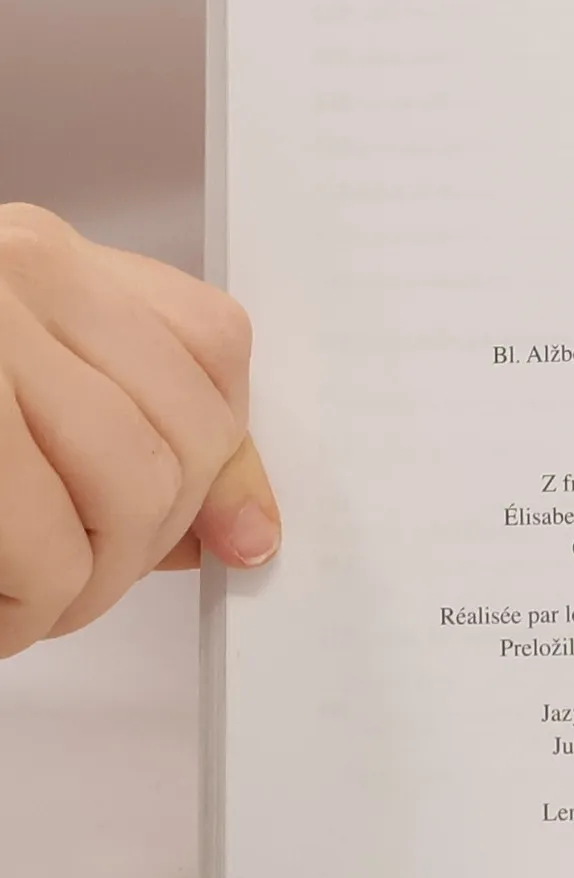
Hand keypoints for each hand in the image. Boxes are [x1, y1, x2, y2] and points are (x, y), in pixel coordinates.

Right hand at [0, 205, 278, 656]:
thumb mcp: (15, 373)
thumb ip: (123, 419)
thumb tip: (244, 534)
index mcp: (52, 258)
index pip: (214, 347)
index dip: (233, 461)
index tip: (235, 540)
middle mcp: (22, 273)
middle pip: (182, 433)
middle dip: (150, 544)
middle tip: (85, 593)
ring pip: (128, 494)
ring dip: (88, 589)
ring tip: (34, 610)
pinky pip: (42, 548)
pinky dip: (29, 609)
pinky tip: (0, 619)